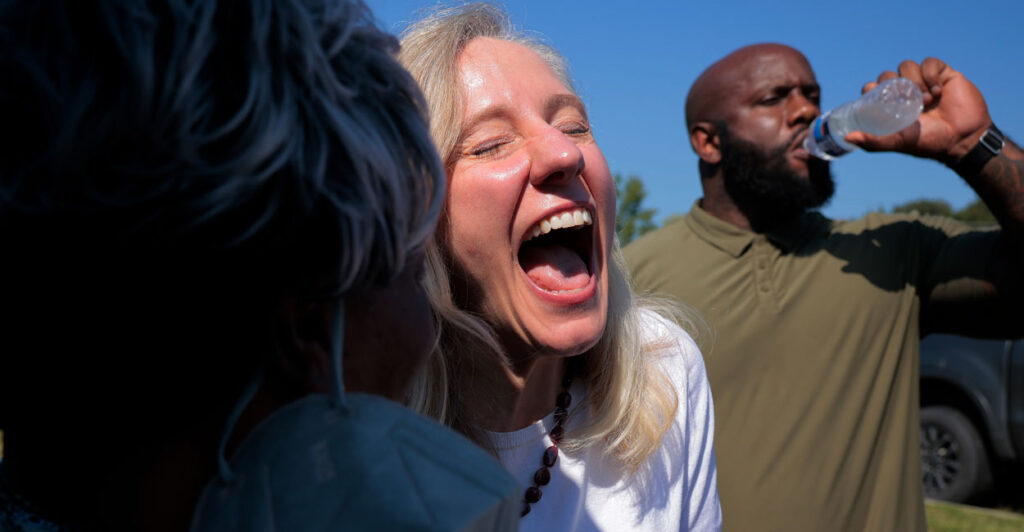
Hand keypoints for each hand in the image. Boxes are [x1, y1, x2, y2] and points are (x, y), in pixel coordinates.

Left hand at [844, 58, 990, 163]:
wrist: (963, 139)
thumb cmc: (929, 143)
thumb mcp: (898, 142)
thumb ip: (874, 142)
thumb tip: (848, 138)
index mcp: (891, 105)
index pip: (873, 87)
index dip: (872, 88)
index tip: (877, 96)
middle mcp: (905, 91)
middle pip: (887, 74)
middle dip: (893, 84)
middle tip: (907, 102)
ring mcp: (924, 81)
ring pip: (906, 66)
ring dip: (914, 81)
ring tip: (926, 101)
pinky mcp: (942, 74)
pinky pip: (929, 62)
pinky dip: (930, 75)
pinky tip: (937, 92)